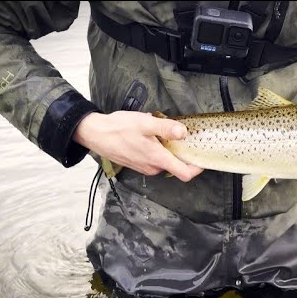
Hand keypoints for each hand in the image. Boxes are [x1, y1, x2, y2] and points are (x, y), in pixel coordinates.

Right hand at [73, 111, 203, 181]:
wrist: (95, 134)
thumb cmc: (118, 128)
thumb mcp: (145, 124)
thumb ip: (166, 129)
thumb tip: (183, 133)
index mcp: (157, 159)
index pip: (185, 173)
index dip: (196, 168)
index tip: (201, 158)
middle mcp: (153, 168)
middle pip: (175, 165)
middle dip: (178, 151)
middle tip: (176, 135)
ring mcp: (145, 168)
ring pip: (163, 161)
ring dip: (165, 149)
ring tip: (155, 133)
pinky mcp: (138, 165)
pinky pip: (153, 159)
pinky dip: (155, 149)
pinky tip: (146, 137)